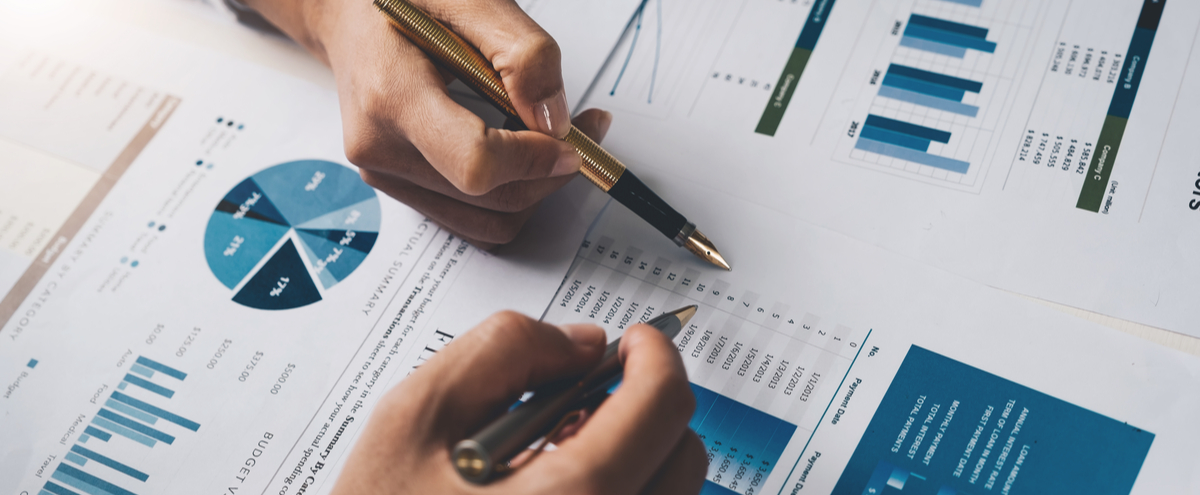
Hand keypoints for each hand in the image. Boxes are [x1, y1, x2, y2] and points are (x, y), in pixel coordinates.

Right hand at [243, 0, 611, 246]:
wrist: (347, 14)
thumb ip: (520, 52)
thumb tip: (554, 118)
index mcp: (390, 96)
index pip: (475, 164)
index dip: (534, 159)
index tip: (571, 138)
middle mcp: (381, 148)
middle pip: (491, 198)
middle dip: (552, 171)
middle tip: (588, 128)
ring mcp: (387, 174)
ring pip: (488, 220)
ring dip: (538, 189)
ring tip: (559, 138)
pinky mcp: (401, 186)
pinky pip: (472, 216)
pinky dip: (511, 193)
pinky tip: (525, 152)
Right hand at [331, 312, 706, 494]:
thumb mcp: (414, 419)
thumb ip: (504, 352)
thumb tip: (580, 342)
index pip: (663, 405)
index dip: (654, 354)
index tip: (634, 341)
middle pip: (682, 453)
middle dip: (643, 406)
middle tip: (584, 396)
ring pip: (667, 494)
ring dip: (631, 453)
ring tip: (553, 452)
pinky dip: (618, 491)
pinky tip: (553, 490)